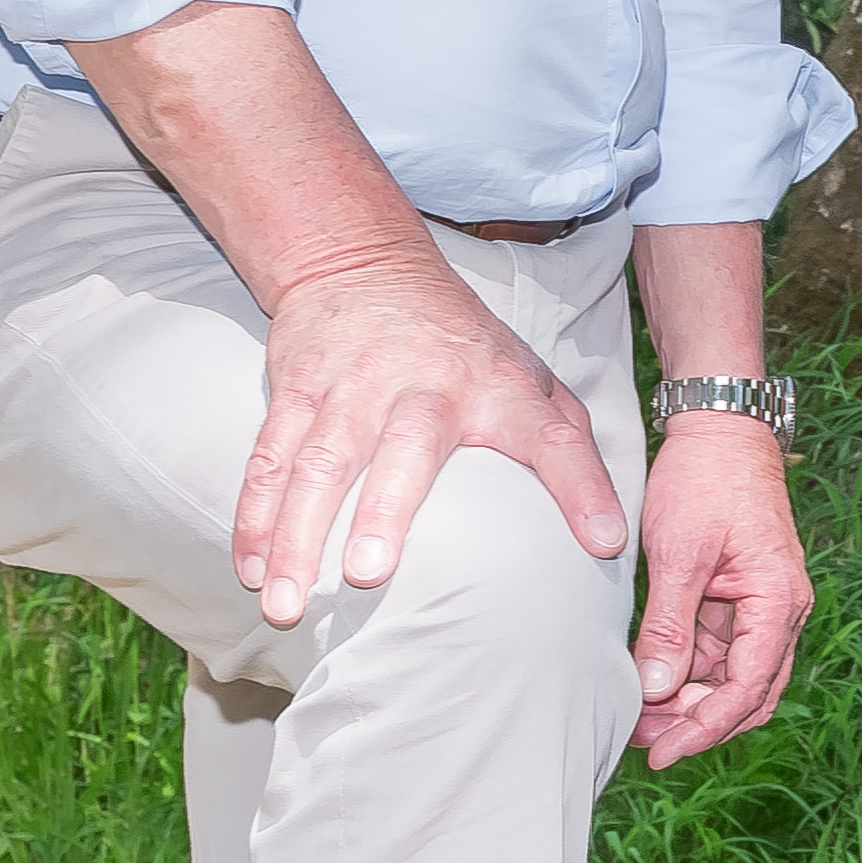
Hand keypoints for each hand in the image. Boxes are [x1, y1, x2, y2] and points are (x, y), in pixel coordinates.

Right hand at [234, 247, 625, 625]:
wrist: (363, 261)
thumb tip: (612, 540)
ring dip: (295, 534)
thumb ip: (571, 449)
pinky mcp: (296, 387)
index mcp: (498, 387)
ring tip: (281, 601)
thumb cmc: (464, 347)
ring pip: (318, 463)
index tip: (603, 542)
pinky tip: (250, 567)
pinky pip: (270, 456)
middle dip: (383, 511)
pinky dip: (255, 515)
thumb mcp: (530, 379)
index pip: (553, 436)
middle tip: (368, 574)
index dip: (583, 487)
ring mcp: (353, 386)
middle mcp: (425, 385)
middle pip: (405, 450)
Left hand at [630, 410, 809, 762]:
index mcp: (778, 602)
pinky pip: (717, 650)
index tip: (663, 753)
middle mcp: (780, 611)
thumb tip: (656, 688)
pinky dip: (686, 670)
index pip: (749, 687)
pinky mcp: (737, 597)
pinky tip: (649, 678)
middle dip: (697, 723)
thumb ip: (670, 624)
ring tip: (638, 715)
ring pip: (730, 676)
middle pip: (748, 693)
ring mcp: (760, 606)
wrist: (720, 429)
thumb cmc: (706, 481)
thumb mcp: (680, 554)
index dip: (706, 728)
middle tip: (643, 741)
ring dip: (689, 700)